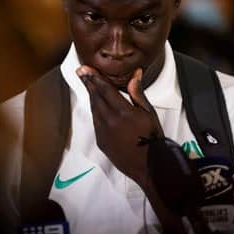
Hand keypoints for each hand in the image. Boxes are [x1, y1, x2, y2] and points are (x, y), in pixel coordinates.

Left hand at [76, 66, 162, 188]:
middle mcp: (109, 121)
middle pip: (95, 97)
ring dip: (91, 96)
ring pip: (94, 109)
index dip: (94, 77)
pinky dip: (95, 110)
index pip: (104, 89)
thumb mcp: (149, 112)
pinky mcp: (101, 141)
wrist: (150, 165)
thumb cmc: (152, 138)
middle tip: (81, 71)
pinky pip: (95, 121)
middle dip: (88, 83)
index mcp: (122, 112)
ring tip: (89, 85)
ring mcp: (103, 132)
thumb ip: (137, 93)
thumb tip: (135, 75)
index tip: (86, 68)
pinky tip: (97, 105)